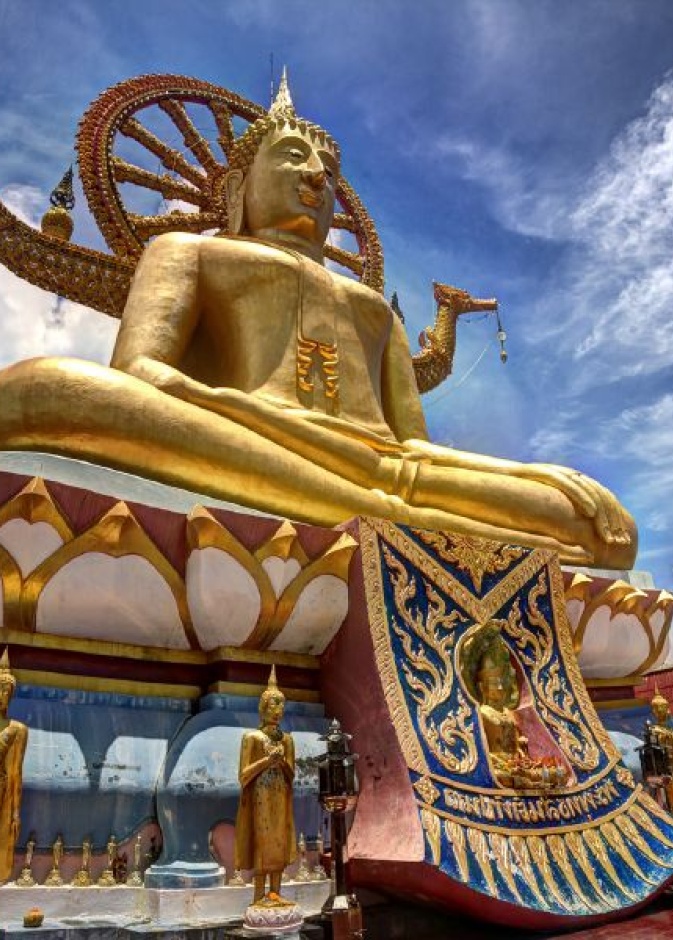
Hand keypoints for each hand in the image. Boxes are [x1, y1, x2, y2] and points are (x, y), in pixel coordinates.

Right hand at [517, 463, 632, 546]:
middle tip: (618, 542)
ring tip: (608, 533)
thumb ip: (558, 519)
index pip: (602, 500)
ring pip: (588, 489)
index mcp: (570, 485)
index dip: (614, 520)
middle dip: (612, 520)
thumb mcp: (539, 511)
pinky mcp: (541, 471)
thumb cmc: (510, 500)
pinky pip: (567, 483)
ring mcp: (555, 472)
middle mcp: (567, 475)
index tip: (619, 542)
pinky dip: (582, 497)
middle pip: (600, 495)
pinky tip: (592, 512)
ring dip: (602, 513)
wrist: (486, 478)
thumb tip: (574, 543)